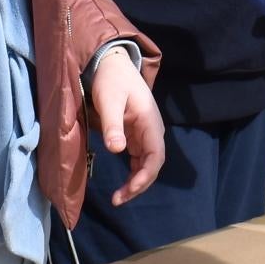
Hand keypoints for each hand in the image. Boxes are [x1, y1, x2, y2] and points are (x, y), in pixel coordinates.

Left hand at [88, 47, 165, 205]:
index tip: (129, 190)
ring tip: (118, 197)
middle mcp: (152, 131)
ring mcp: (145, 134)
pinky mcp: (136, 135)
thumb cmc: (112, 80)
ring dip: (136, 182)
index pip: (155, 156)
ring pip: (146, 164)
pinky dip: (132, 173)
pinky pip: (139, 159)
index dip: (145, 176)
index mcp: (150, 123)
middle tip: (118, 199)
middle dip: (139, 184)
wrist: (112, 64)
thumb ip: (112, 125)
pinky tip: (122, 183)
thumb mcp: (109, 101)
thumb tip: (116, 149)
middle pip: (153, 164)